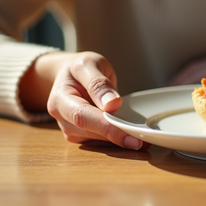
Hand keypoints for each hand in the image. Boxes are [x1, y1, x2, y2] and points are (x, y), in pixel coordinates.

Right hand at [19, 51, 148, 149]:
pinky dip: (117, 139)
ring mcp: (71, 129)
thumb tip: (112, 104)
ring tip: (144, 139)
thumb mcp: (88, 64)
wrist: (69, 75)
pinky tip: (132, 136)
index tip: (131, 135)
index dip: (107, 127)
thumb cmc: (79, 68)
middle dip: (118, 137)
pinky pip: (100, 141)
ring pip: (97, 141)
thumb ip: (98, 83)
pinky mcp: (81, 136)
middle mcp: (63, 119)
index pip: (83, 117)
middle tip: (145, 141)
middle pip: (91, 132)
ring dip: (119, 141)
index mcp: (60, 99)